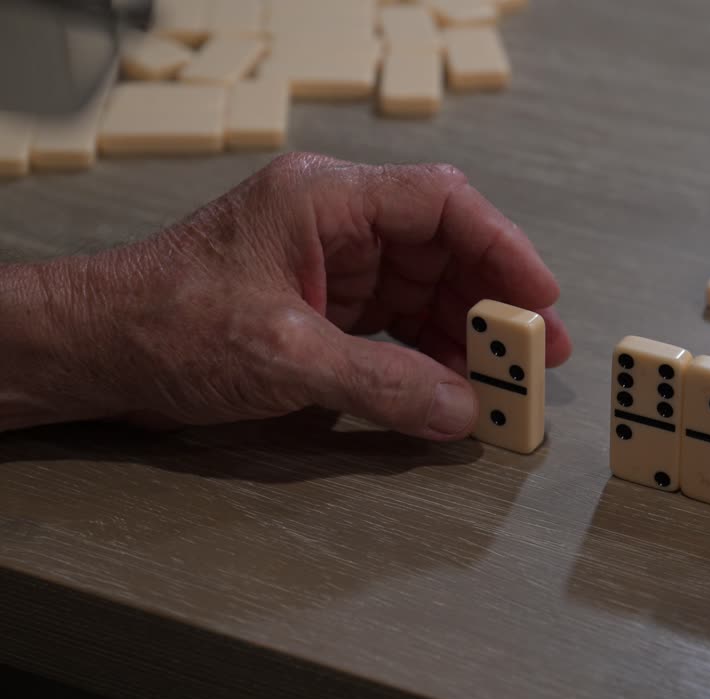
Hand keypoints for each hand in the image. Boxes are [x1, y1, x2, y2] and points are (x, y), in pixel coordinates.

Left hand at [1, 152, 570, 437]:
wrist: (94, 351)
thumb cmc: (164, 324)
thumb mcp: (281, 355)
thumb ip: (379, 382)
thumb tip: (461, 412)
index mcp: (325, 199)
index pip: (439, 204)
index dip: (502, 247)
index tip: (540, 297)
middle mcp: (337, 224)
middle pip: (443, 250)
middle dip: (493, 301)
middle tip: (538, 354)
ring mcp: (332, 266)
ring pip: (426, 290)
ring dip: (467, 335)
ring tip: (507, 381)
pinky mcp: (324, 307)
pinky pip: (397, 325)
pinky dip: (429, 357)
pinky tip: (456, 388)